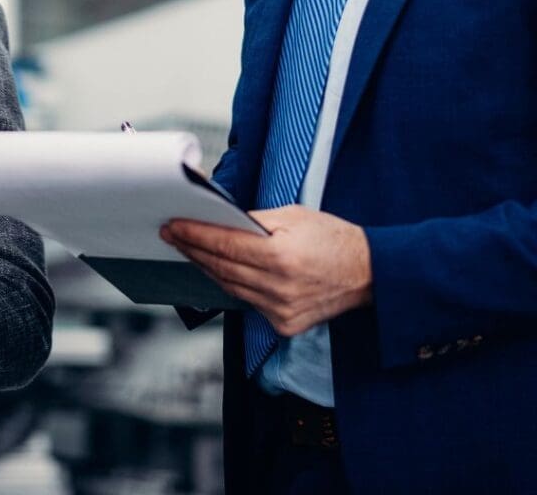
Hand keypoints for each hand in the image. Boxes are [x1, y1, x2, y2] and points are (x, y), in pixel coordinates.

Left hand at [161, 205, 372, 335]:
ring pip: (229, 287)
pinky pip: (247, 301)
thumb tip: (220, 220)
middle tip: (171, 235)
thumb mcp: (293, 216)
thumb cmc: (332, 238)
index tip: (173, 226)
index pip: (224, 245)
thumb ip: (254, 220)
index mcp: (281, 257)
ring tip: (188, 249)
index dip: (194, 235)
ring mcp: (280, 311)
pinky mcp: (284, 325)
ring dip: (206, 267)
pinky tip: (217, 270)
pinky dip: (231, 284)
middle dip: (192, 249)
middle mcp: (279, 288)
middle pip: (221, 268)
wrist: (370, 274)